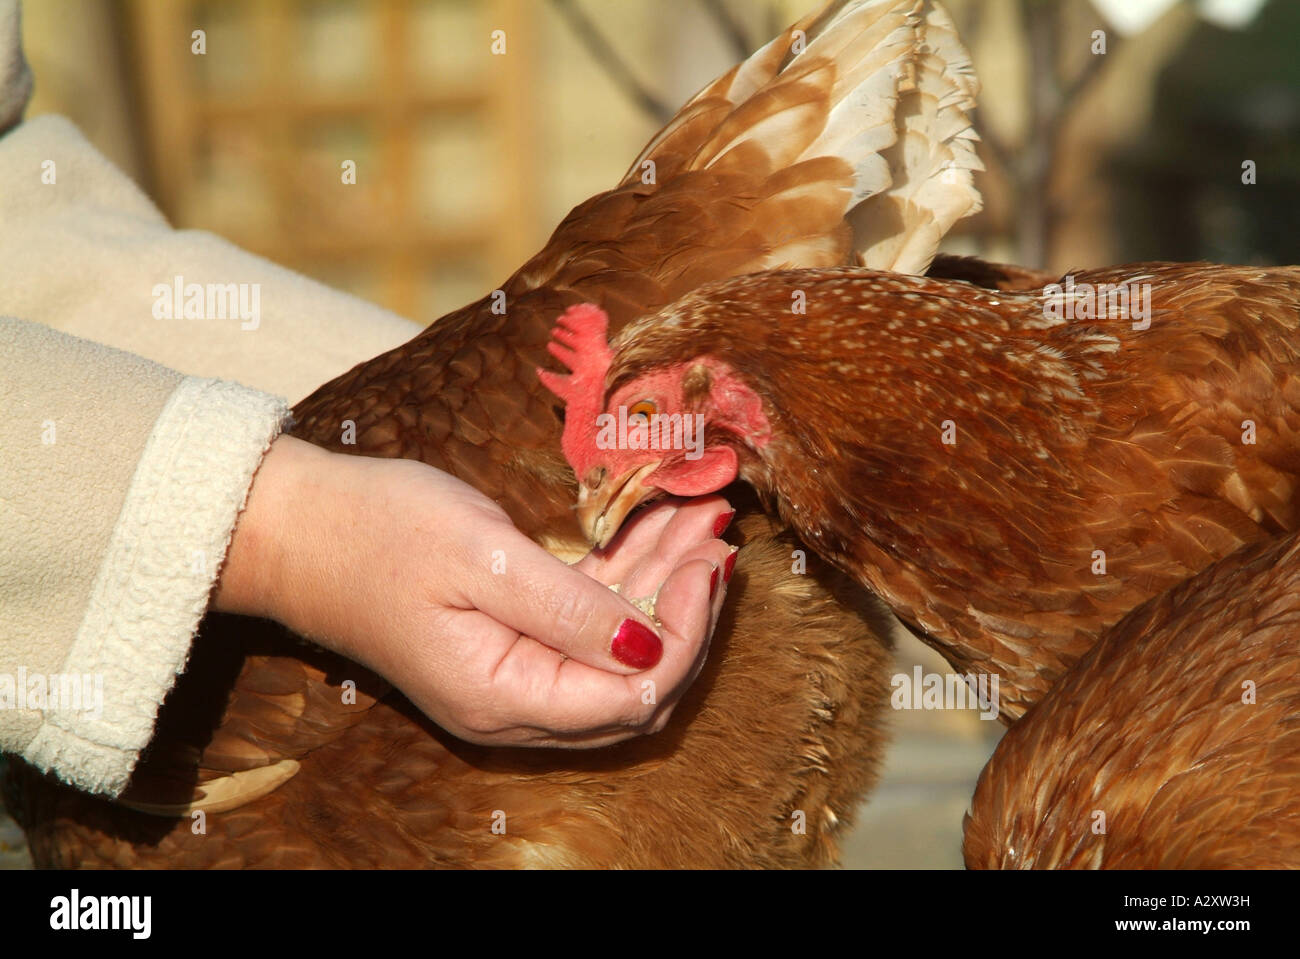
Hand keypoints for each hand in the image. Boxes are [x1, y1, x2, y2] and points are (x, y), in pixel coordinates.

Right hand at [213, 435, 734, 746]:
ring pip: (616, 652)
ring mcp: (509, 677)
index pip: (634, 693)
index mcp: (505, 696)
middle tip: (718, 542)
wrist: (293, 527)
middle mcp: (513, 704)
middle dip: (689, 614)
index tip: (706, 563)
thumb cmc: (376, 532)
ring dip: (663, 590)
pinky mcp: (505, 644)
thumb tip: (650, 646)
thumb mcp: (482, 559)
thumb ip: (569, 610)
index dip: (686, 633)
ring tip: (701, 525)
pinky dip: (625, 583)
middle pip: (636, 683)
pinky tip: (654, 534)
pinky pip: (584, 628)